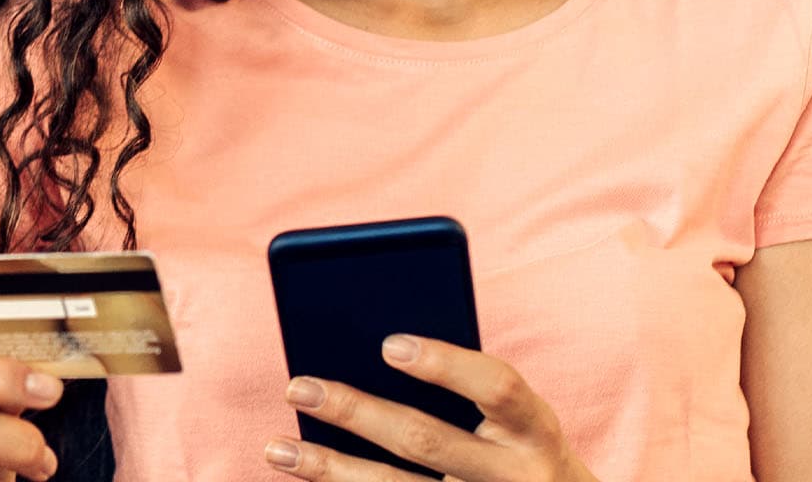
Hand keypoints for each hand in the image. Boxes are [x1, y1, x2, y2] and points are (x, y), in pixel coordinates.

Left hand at [265, 335, 597, 481]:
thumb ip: (465, 390)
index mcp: (535, 430)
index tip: (388, 344)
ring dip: (329, 470)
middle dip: (355, 412)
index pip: (497, 387)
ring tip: (275, 450)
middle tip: (297, 386)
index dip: (446, 364)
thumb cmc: (520, 450)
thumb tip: (375, 353)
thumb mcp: (516, 421)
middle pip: (426, 441)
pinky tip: (306, 480)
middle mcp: (513, 477)